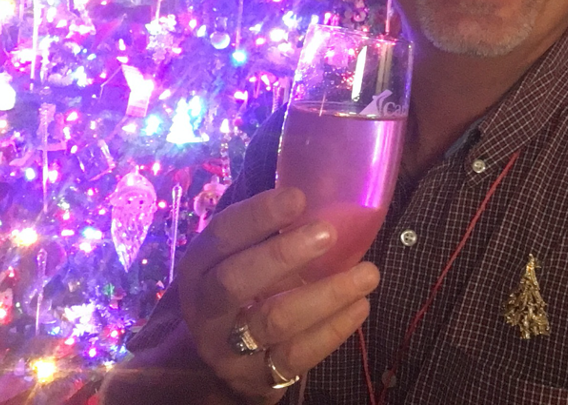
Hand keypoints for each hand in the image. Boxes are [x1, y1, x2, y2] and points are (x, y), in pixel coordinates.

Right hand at [176, 187, 379, 401]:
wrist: (219, 365)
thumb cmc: (242, 292)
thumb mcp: (239, 259)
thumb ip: (266, 232)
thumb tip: (323, 189)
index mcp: (199, 267)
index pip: (221, 235)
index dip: (257, 214)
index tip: (298, 196)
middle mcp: (206, 309)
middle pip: (236, 281)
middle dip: (282, 254)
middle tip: (327, 233)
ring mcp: (229, 349)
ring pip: (274, 320)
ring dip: (326, 293)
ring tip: (368, 273)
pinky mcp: (258, 379)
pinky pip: (298, 355)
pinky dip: (334, 329)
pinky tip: (360, 305)